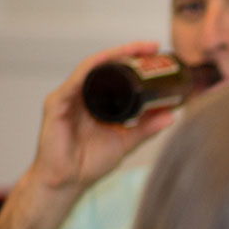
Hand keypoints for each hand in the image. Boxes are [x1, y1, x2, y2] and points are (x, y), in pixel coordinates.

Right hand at [28, 41, 177, 196]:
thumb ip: (146, 128)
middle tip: (152, 46)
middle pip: (104, 65)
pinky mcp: (56, 105)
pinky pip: (74, 82)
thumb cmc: (90, 162)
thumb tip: (172, 115)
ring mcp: (67, 97)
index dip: (133, 59)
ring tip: (135, 50)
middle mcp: (80, 94)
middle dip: (127, 52)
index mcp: (96, 100)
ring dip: (113, 56)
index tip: (156, 51)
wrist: (68, 182)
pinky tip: (104, 62)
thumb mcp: (126, 142)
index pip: (114, 72)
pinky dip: (89, 71)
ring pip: (90, 68)